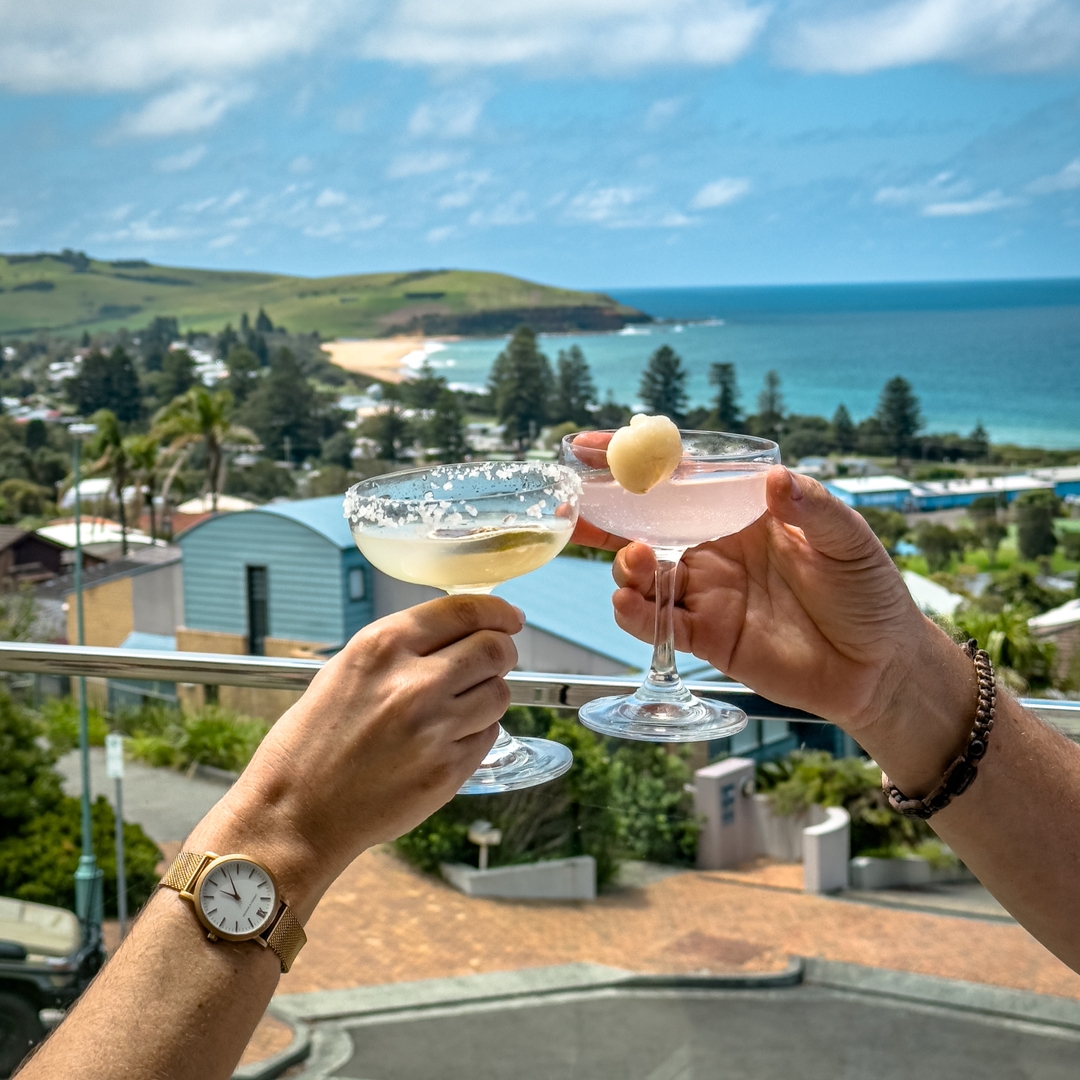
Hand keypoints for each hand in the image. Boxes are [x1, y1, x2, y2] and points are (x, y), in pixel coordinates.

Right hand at [186, 595, 522, 918]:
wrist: (296, 812)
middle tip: (495, 660)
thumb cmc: (312, 741)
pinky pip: (487, 735)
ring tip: (459, 706)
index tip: (509, 617)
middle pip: (495, 650)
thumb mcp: (346, 670)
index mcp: (384, 646)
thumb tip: (457, 633)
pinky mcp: (449, 769)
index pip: (465, 611)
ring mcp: (435, 728)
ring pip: (499, 693)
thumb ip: (403, 648)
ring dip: (488, 694)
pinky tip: (444, 740)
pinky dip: (476, 733)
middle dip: (502, 652)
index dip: (497, 612)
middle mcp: (414, 681)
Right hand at [602, 466, 960, 736]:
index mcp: (742, 511)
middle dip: (604, 511)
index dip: (635, 461)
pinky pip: (657, 622)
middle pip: (646, 523)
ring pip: (645, 572)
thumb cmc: (869, 593)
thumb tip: (773, 479)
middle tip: (572, 504)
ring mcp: (707, 592)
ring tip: (638, 560)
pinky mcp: (706, 636)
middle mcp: (715, 547)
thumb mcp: (847, 540)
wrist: (880, 669)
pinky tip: (630, 602)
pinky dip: (634, 612)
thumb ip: (811, 508)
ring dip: (628, 563)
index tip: (593, 446)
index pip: (679, 478)